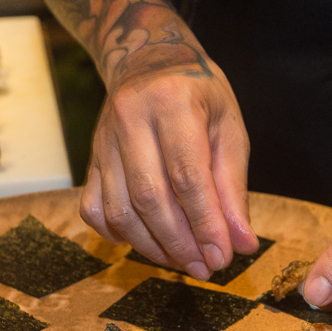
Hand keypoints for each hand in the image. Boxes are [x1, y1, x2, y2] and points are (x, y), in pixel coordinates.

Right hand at [80, 60, 260, 280]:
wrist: (148, 62)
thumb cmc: (197, 95)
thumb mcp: (229, 128)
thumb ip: (233, 187)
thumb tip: (242, 243)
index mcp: (172, 101)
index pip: (187, 175)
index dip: (205, 223)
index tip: (223, 257)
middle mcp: (129, 118)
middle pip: (150, 197)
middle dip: (180, 242)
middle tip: (205, 268)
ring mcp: (102, 140)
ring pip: (120, 210)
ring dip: (153, 247)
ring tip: (185, 262)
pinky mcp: (89, 159)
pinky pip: (95, 210)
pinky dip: (120, 236)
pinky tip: (149, 243)